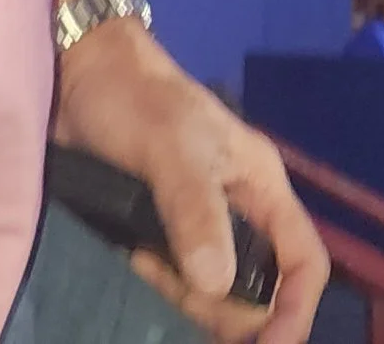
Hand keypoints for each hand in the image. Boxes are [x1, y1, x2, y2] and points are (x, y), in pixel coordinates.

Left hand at [52, 19, 327, 343]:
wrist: (80, 72)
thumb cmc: (136, 98)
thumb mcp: (170, 149)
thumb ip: (195, 213)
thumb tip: (217, 286)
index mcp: (260, 185)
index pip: (303, 260)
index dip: (296, 311)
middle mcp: (240, 210)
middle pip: (255, 290)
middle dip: (221, 305)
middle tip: (171, 281)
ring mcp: (201, 224)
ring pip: (212, 291)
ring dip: (181, 293)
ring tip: (144, 257)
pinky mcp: (164, 231)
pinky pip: (176, 282)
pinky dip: (158, 283)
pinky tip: (133, 256)